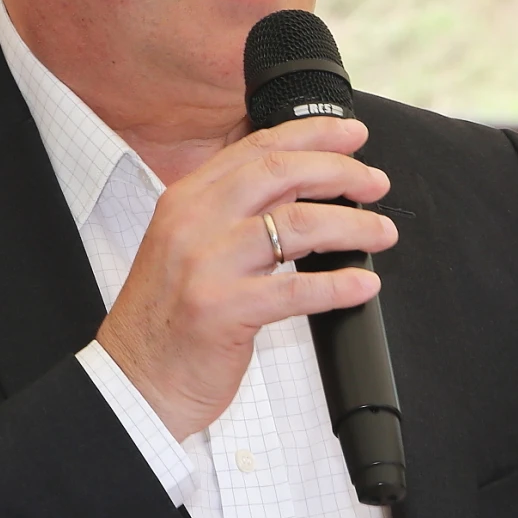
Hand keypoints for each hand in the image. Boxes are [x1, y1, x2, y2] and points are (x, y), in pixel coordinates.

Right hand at [97, 116, 397, 439]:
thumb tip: (303, 186)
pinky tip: (364, 284)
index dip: (312, 135)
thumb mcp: (190, 247)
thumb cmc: (169, 320)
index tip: (352, 135)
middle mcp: (193, 223)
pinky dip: (339, 285)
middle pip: (281, 173)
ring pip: (297, 224)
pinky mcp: (222, 310)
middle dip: (341, 171)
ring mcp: (206, 265)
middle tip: (375, 183)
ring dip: (352, 225)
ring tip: (382, 232)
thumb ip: (235, 213)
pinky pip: (296, 290)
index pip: (256, 148)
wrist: (135, 381)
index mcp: (186, 200)